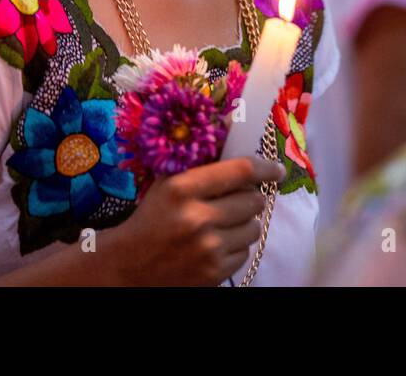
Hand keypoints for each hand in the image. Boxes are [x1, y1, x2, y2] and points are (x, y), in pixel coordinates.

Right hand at [107, 156, 282, 285]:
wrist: (128, 265)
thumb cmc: (152, 217)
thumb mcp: (168, 183)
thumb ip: (202, 162)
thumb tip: (236, 131)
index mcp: (182, 189)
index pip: (240, 170)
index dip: (265, 168)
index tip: (277, 169)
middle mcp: (197, 218)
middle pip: (253, 199)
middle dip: (250, 197)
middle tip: (239, 198)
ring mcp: (207, 248)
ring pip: (254, 227)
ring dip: (245, 223)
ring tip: (225, 223)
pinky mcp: (213, 273)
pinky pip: (245, 252)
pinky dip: (236, 246)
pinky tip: (217, 243)